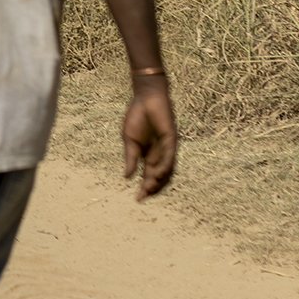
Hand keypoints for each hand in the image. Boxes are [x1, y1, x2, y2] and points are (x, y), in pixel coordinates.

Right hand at [122, 78, 177, 199]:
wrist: (145, 98)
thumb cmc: (137, 116)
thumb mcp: (129, 140)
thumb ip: (131, 158)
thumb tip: (126, 176)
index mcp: (148, 155)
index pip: (147, 176)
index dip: (144, 188)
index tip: (137, 199)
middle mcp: (159, 155)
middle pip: (158, 177)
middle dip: (151, 188)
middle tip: (142, 197)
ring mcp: (167, 149)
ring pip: (166, 170)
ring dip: (159, 180)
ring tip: (149, 188)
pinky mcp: (172, 140)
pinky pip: (170, 157)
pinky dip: (164, 166)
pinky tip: (157, 173)